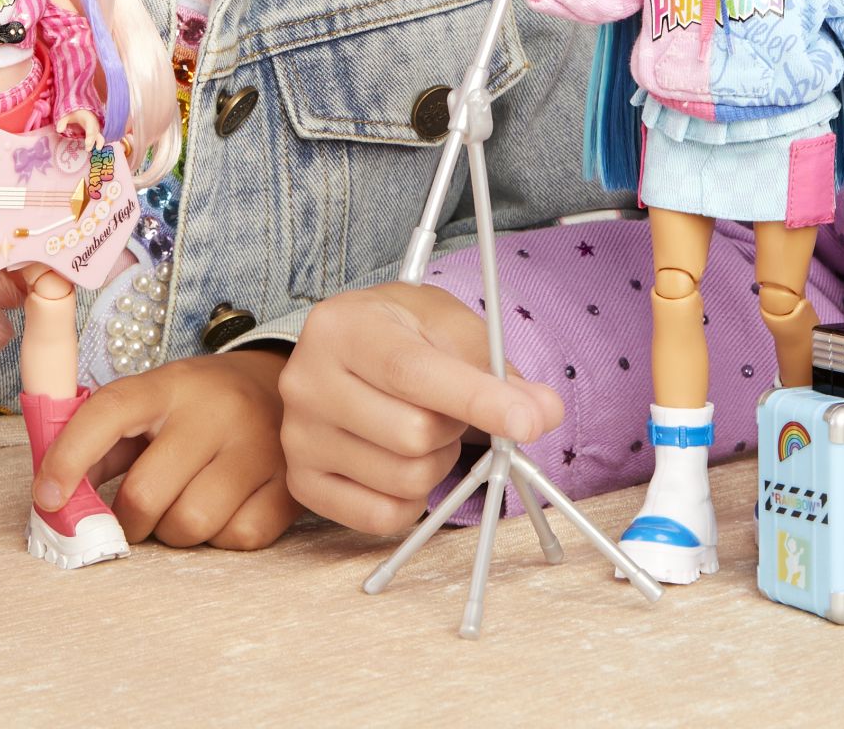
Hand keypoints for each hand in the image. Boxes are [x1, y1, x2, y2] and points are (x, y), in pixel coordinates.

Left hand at [33, 348, 296, 549]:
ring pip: (191, 524)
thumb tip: (55, 500)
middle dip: (130, 520)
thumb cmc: (202, 405)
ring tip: (187, 506)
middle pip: (145, 493)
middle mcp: (216, 409)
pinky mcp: (291, 480)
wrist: (285, 385)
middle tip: (140, 513)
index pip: (108, 412)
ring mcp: (258, 443)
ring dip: (176, 532)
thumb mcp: (154, 403)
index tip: (47, 499)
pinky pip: (239, 537)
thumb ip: (104, 445)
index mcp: (171, 384)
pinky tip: (228, 509)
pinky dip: (224, 538)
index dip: (69, 457)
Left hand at [58, 109, 102, 148]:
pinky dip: (98, 143)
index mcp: (88, 118)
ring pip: (99, 135)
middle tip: (88, 149)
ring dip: (98, 142)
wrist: (82, 111)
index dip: (90, 135)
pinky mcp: (95, 133)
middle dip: (92, 140)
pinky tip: (94, 149)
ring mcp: (95, 129)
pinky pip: (98, 138)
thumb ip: (62, 122)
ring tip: (95, 149)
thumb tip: (59, 130)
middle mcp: (94, 124)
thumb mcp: (67, 115)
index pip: (90, 126)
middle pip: (95, 132)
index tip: (87, 143)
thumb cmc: (75, 113)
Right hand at [280, 283, 562, 532]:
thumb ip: (497, 368)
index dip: (475, 399)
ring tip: (422, 428)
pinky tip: (403, 461)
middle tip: (447, 405)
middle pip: (413, 434)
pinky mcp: (303, 483)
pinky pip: (381, 518)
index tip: (529, 421)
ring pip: (404, 479)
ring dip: (437, 461)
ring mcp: (299, 437)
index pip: (411, 372)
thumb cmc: (400, 332)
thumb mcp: (448, 326)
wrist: (347, 346)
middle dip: (454, 427)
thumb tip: (544, 412)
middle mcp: (306, 382)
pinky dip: (413, 500)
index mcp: (342, 327)